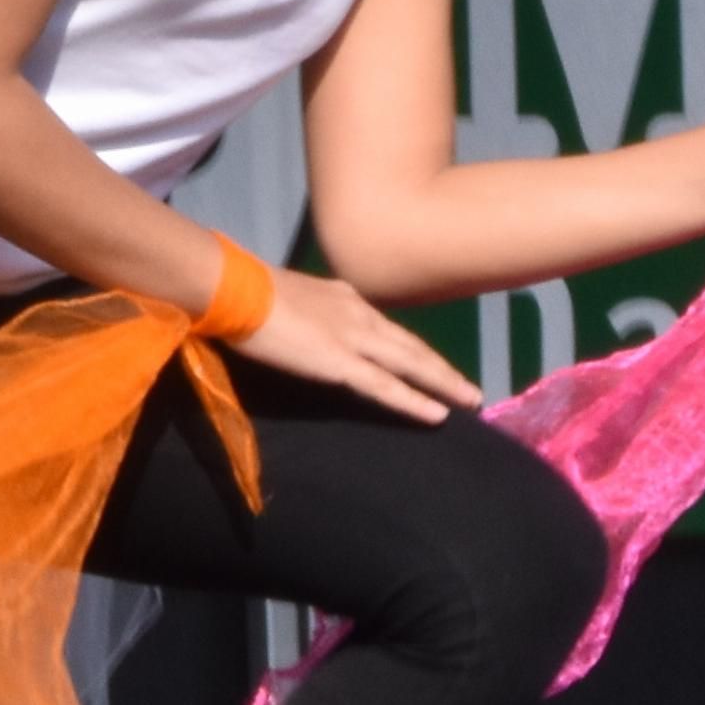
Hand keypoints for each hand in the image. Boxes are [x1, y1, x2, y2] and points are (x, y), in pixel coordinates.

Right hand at [223, 265, 481, 424]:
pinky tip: (437, 415)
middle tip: (471, 390)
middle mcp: (359, 314)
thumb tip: (313, 327)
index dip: (414, 349)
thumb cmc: (247, 291)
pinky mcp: (340, 362)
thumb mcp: (291, 297)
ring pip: (410, 364)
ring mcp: (353, 338)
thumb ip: (310, 313)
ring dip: (443, 383)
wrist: (233, 288)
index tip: (433, 363)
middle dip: (442, 368)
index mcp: (345, 298)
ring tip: (470, 400)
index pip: (388, 328)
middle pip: (411, 346)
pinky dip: (413, 401)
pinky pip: (385, 386)